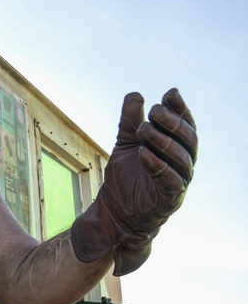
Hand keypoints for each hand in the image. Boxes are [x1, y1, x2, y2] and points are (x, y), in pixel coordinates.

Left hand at [71, 88, 196, 274]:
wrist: (116, 210)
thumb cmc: (126, 176)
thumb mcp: (126, 143)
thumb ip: (130, 121)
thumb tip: (135, 94)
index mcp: (177, 149)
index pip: (186, 126)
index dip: (181, 109)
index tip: (170, 93)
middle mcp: (183, 164)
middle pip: (188, 140)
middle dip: (172, 122)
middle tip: (154, 110)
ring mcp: (179, 182)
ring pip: (181, 159)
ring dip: (162, 141)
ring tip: (142, 129)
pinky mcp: (169, 199)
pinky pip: (170, 181)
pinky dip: (158, 165)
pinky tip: (143, 153)